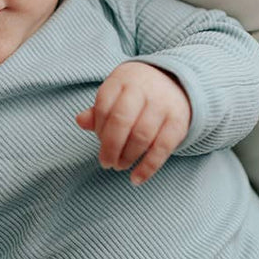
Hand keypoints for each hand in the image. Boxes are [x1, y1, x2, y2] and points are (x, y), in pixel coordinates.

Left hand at [75, 61, 190, 184]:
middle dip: (110, 147)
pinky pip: (162, 148)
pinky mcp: (179, 122)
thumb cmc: (135, 94)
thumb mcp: (116, 94)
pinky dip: (148, 167)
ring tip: (119, 165)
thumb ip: (98, 111)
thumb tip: (80, 121)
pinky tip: (136, 178)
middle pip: (122, 121)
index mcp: (123, 80)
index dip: (99, 130)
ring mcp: (163, 105)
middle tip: (106, 162)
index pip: (104, 107)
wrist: (175, 82)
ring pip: (142, 136)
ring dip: (127, 157)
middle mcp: (144, 89)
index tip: (99, 142)